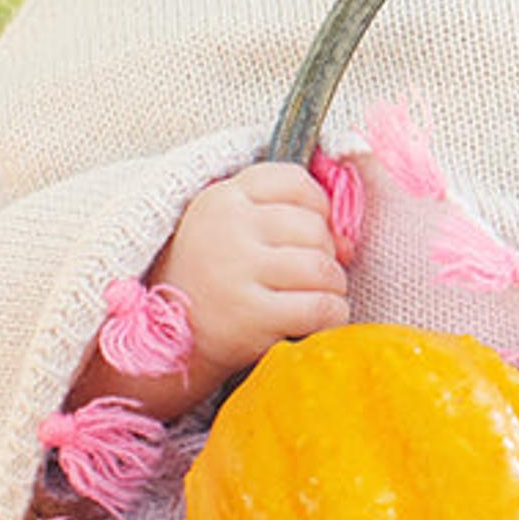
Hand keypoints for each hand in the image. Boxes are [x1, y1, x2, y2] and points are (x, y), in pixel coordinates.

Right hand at [74, 164, 344, 416]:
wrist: (169, 338)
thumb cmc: (213, 279)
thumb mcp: (233, 231)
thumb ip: (285, 217)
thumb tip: (350, 242)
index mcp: (222, 198)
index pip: (294, 180)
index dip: (318, 206)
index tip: (312, 232)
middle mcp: (228, 227)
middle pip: (314, 227)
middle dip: (326, 254)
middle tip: (310, 275)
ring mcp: (238, 270)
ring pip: (322, 267)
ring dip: (333, 286)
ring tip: (316, 296)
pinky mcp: (250, 315)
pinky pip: (320, 307)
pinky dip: (332, 315)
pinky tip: (319, 318)